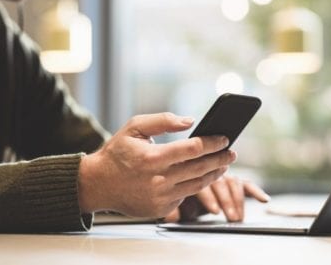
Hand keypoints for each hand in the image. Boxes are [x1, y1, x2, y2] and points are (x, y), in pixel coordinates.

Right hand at [77, 113, 236, 217]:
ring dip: (214, 174)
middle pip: (200, 168)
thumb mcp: (134, 127)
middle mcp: (158, 179)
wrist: (98, 184)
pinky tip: (203, 176)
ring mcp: (160, 197)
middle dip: (220, 159)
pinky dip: (196, 186)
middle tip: (232, 153)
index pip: (192, 149)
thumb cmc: (117, 153)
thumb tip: (190, 121)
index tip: (225, 138)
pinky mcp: (160, 209)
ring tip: (223, 165)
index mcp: (152, 157)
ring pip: (196, 185)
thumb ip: (163, 121)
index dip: (212, 143)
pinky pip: (184, 196)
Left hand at [164, 175, 269, 221]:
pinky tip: (263, 199)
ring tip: (237, 217)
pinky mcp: (233, 182)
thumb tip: (171, 216)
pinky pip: (246, 185)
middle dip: (226, 200)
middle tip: (230, 217)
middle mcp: (208, 170)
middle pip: (220, 181)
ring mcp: (222, 175)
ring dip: (237, 200)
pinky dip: (256, 191)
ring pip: (233, 182)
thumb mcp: (171, 203)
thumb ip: (172, 208)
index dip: (209, 197)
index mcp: (191, 173)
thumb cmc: (174, 198)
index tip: (214, 211)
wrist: (178, 187)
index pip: (202, 182)